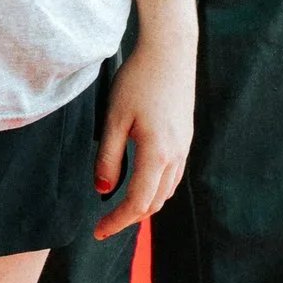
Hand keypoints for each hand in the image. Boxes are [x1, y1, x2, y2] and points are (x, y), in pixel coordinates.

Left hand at [94, 29, 194, 238]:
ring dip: (145, 204)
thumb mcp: (114, 118)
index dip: (116, 221)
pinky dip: (156, 187)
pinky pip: (173, 174)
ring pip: (167, 190)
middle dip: (130, 217)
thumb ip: (108, 156)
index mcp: (157, 154)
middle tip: (105, 223)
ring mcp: (184, 146)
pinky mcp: (185, 136)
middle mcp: (176, 155)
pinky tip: (141, 181)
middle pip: (155, 202)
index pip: (137, 202)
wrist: (170, 52)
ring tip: (120, 207)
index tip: (97, 231)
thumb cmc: (138, 80)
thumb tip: (102, 189)